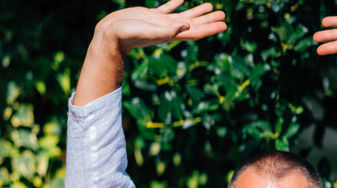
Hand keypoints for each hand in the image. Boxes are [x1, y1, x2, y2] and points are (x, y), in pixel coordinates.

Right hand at [98, 0, 226, 53]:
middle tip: (223, 15)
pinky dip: (177, 3)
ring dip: (198, 12)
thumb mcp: (150, 32)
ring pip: (184, 16)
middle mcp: (169, 29)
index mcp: (172, 34)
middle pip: (194, 24)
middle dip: (209, 20)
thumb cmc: (129, 35)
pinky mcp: (151, 16)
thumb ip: (169, 31)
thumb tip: (187, 27)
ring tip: (210, 5)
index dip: (211, 28)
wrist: (111, 35)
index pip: (196, 32)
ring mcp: (161, 22)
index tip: (224, 24)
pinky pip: (168, 8)